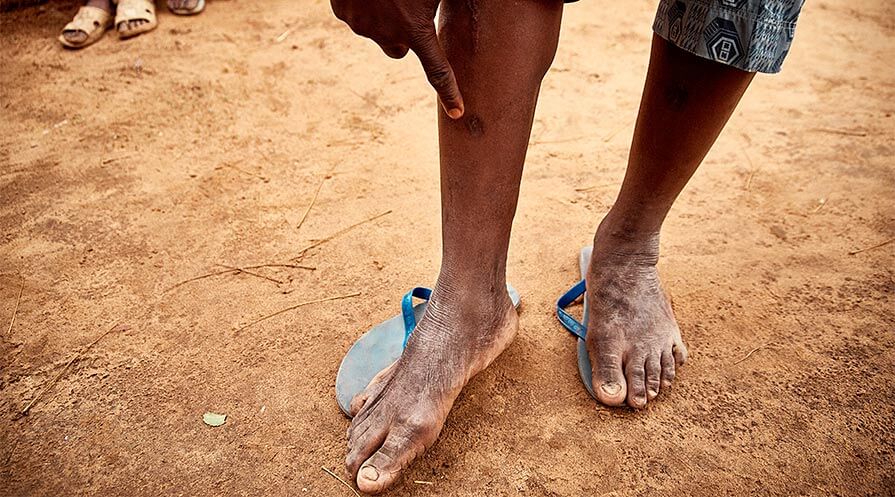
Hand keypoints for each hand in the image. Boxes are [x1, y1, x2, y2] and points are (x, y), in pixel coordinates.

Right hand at [331, 0, 463, 118]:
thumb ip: (444, 3)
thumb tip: (481, 5)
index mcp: (416, 29)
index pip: (438, 71)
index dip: (450, 92)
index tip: (458, 112)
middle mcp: (388, 35)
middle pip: (398, 49)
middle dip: (401, 36)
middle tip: (403, 10)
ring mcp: (362, 26)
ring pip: (376, 30)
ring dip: (380, 15)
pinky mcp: (342, 13)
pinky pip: (356, 16)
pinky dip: (361, 5)